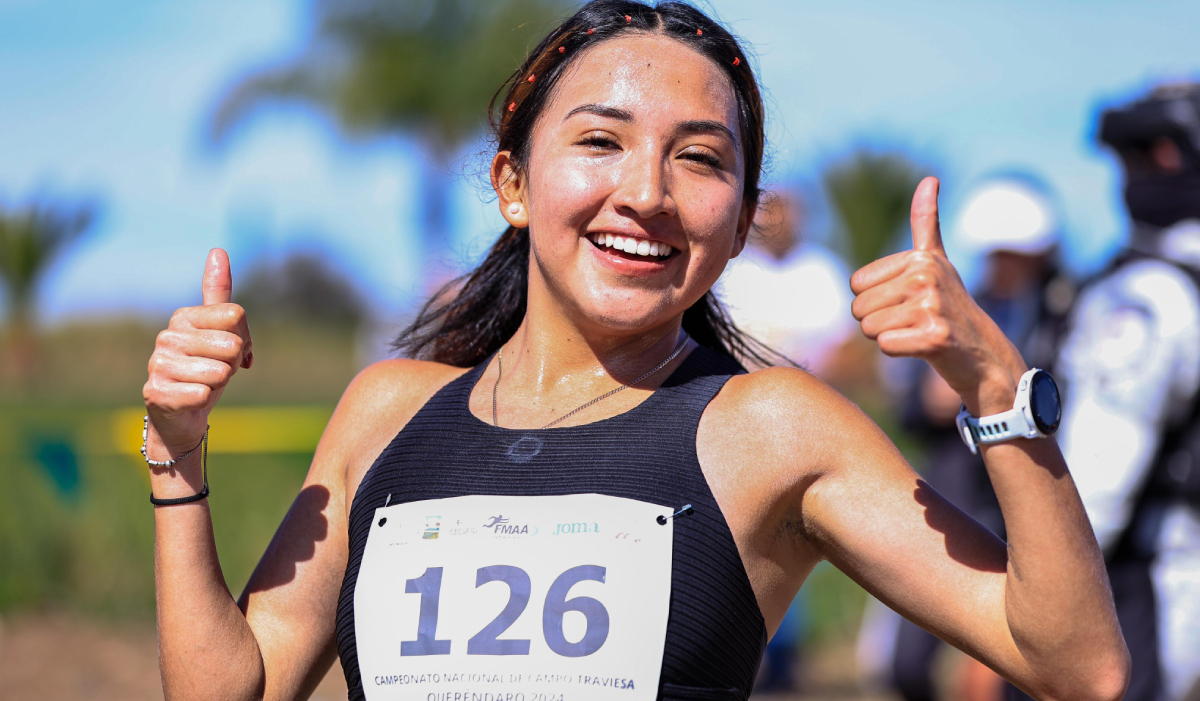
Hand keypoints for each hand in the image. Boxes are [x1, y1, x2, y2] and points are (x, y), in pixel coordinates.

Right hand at [142, 248, 251, 457]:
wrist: (181, 415)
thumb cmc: (205, 369)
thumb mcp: (219, 330)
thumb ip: (218, 294)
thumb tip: (218, 250)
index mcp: (183, 316)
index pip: (236, 315)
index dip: (243, 339)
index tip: (228, 351)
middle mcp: (167, 336)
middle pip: (232, 344)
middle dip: (233, 364)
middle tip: (215, 372)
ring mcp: (157, 364)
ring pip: (221, 371)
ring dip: (219, 384)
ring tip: (202, 385)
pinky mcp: (155, 393)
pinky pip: (203, 394)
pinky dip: (204, 401)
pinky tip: (191, 401)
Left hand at [849, 177, 1026, 414]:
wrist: (984, 355)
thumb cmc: (951, 307)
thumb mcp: (937, 262)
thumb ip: (927, 222)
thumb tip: (930, 178)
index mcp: (921, 258)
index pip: (856, 285)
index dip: (875, 301)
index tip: (907, 302)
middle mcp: (927, 275)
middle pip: (859, 308)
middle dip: (880, 322)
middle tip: (914, 323)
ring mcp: (933, 306)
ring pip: (869, 329)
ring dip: (890, 338)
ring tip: (919, 333)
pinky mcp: (935, 337)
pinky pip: (885, 346)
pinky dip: (900, 353)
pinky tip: (925, 349)